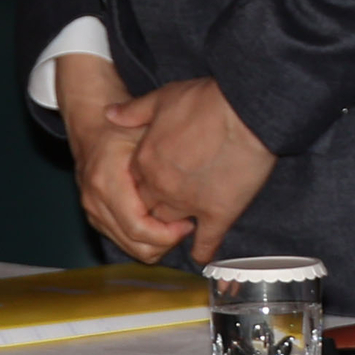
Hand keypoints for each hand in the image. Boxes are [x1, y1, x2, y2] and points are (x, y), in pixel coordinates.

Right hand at [57, 53, 186, 261]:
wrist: (91, 127)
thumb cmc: (121, 128)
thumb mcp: (146, 133)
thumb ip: (164, 156)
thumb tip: (192, 180)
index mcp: (108, 182)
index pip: (138, 227)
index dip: (168, 234)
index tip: (189, 223)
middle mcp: (96, 201)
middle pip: (136, 245)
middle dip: (166, 243)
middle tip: (186, 226)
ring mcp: (93, 211)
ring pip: (130, 247)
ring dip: (157, 243)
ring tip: (176, 224)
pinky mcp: (96, 216)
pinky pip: (123, 240)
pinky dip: (145, 239)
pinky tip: (162, 222)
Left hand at [110, 76, 276, 262]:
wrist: (246, 110)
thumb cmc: (207, 101)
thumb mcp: (164, 98)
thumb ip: (135, 110)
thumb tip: (109, 114)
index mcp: (144, 161)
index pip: (134, 185)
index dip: (143, 187)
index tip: (154, 185)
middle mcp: (160, 187)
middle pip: (148, 209)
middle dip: (154, 212)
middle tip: (168, 210)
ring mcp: (187, 202)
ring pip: (171, 227)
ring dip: (175, 230)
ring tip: (183, 230)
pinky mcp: (218, 212)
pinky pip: (207, 239)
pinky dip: (204, 250)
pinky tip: (204, 256)